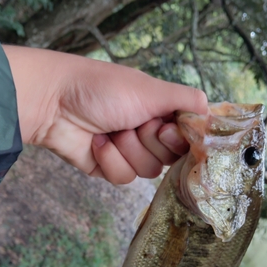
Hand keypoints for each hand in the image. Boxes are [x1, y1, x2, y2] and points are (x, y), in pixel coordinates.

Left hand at [3, 46, 207, 183]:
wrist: (54, 103)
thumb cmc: (102, 89)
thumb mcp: (150, 90)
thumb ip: (186, 100)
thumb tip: (211, 109)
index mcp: (161, 111)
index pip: (187, 137)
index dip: (179, 139)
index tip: (165, 128)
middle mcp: (148, 132)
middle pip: (169, 158)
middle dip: (149, 142)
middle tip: (133, 124)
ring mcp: (129, 151)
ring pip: (148, 171)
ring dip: (128, 150)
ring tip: (111, 131)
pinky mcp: (110, 167)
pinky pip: (124, 178)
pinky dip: (110, 159)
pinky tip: (96, 143)